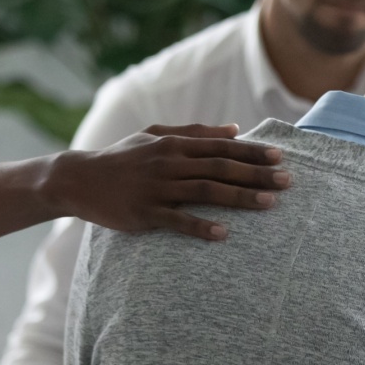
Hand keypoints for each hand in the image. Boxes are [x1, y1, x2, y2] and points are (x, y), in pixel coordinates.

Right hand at [47, 124, 287, 239]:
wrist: (78, 179)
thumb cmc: (122, 157)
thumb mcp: (154, 136)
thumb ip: (194, 132)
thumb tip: (234, 129)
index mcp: (173, 144)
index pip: (221, 147)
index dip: (252, 152)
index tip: (280, 157)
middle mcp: (168, 163)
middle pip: (221, 168)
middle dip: (257, 174)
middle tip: (287, 182)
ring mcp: (157, 189)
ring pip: (206, 192)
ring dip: (240, 198)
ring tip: (269, 204)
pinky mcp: (144, 214)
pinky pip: (177, 221)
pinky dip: (201, 227)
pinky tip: (224, 234)